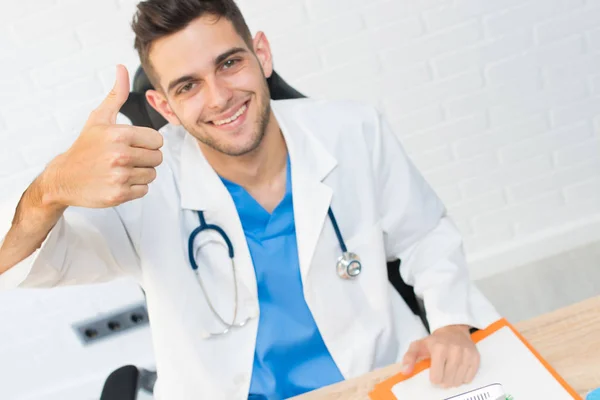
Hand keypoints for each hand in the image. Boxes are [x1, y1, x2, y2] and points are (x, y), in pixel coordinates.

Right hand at [44, 65, 163, 207]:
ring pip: (152, 174)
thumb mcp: (99, 118)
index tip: (132, 145)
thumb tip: (121, 68)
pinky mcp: (118, 194)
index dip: (147, 143)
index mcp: (119, 134)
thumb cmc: (85, 147)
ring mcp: (119, 176)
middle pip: (157, 158)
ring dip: (140, 173)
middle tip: (126, 158)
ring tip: (121, 169)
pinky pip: (144, 190)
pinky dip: (134, 188)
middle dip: (145, 158)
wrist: (64, 178)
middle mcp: (120, 155)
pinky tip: (118, 181)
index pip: (158, 140)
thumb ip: (116, 94)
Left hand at [401, 324, 478, 387]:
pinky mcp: (476, 357)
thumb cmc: (434, 341)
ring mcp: (467, 354)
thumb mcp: (418, 346)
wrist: (453, 330)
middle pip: (448, 381)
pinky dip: (463, 378)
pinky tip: (458, 370)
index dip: (434, 378)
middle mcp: (454, 351)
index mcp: (439, 348)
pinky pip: (470, 378)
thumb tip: (405, 372)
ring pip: (459, 381)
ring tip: (449, 372)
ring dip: (453, 380)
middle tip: (442, 372)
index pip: (436, 378)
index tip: (433, 372)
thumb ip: (409, 358)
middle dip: (443, 381)